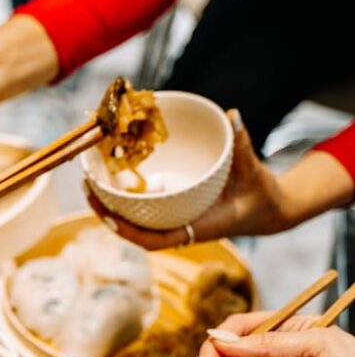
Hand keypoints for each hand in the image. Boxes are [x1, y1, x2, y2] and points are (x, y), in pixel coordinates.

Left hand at [85, 111, 353, 249]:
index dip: (128, 231)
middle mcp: (180, 228)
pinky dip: (127, 195)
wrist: (268, 210)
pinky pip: (145, 208)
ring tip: (90, 180)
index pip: (154, 240)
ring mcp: (175, 221)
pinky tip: (112, 176)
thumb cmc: (261, 195)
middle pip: (134, 231)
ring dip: (111, 205)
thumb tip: (233, 116)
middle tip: (86, 186)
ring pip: (135, 220)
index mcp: (196, 228)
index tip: (106, 217)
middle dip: (107, 215)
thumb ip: (242, 145)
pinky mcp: (175, 211)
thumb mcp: (253, 170)